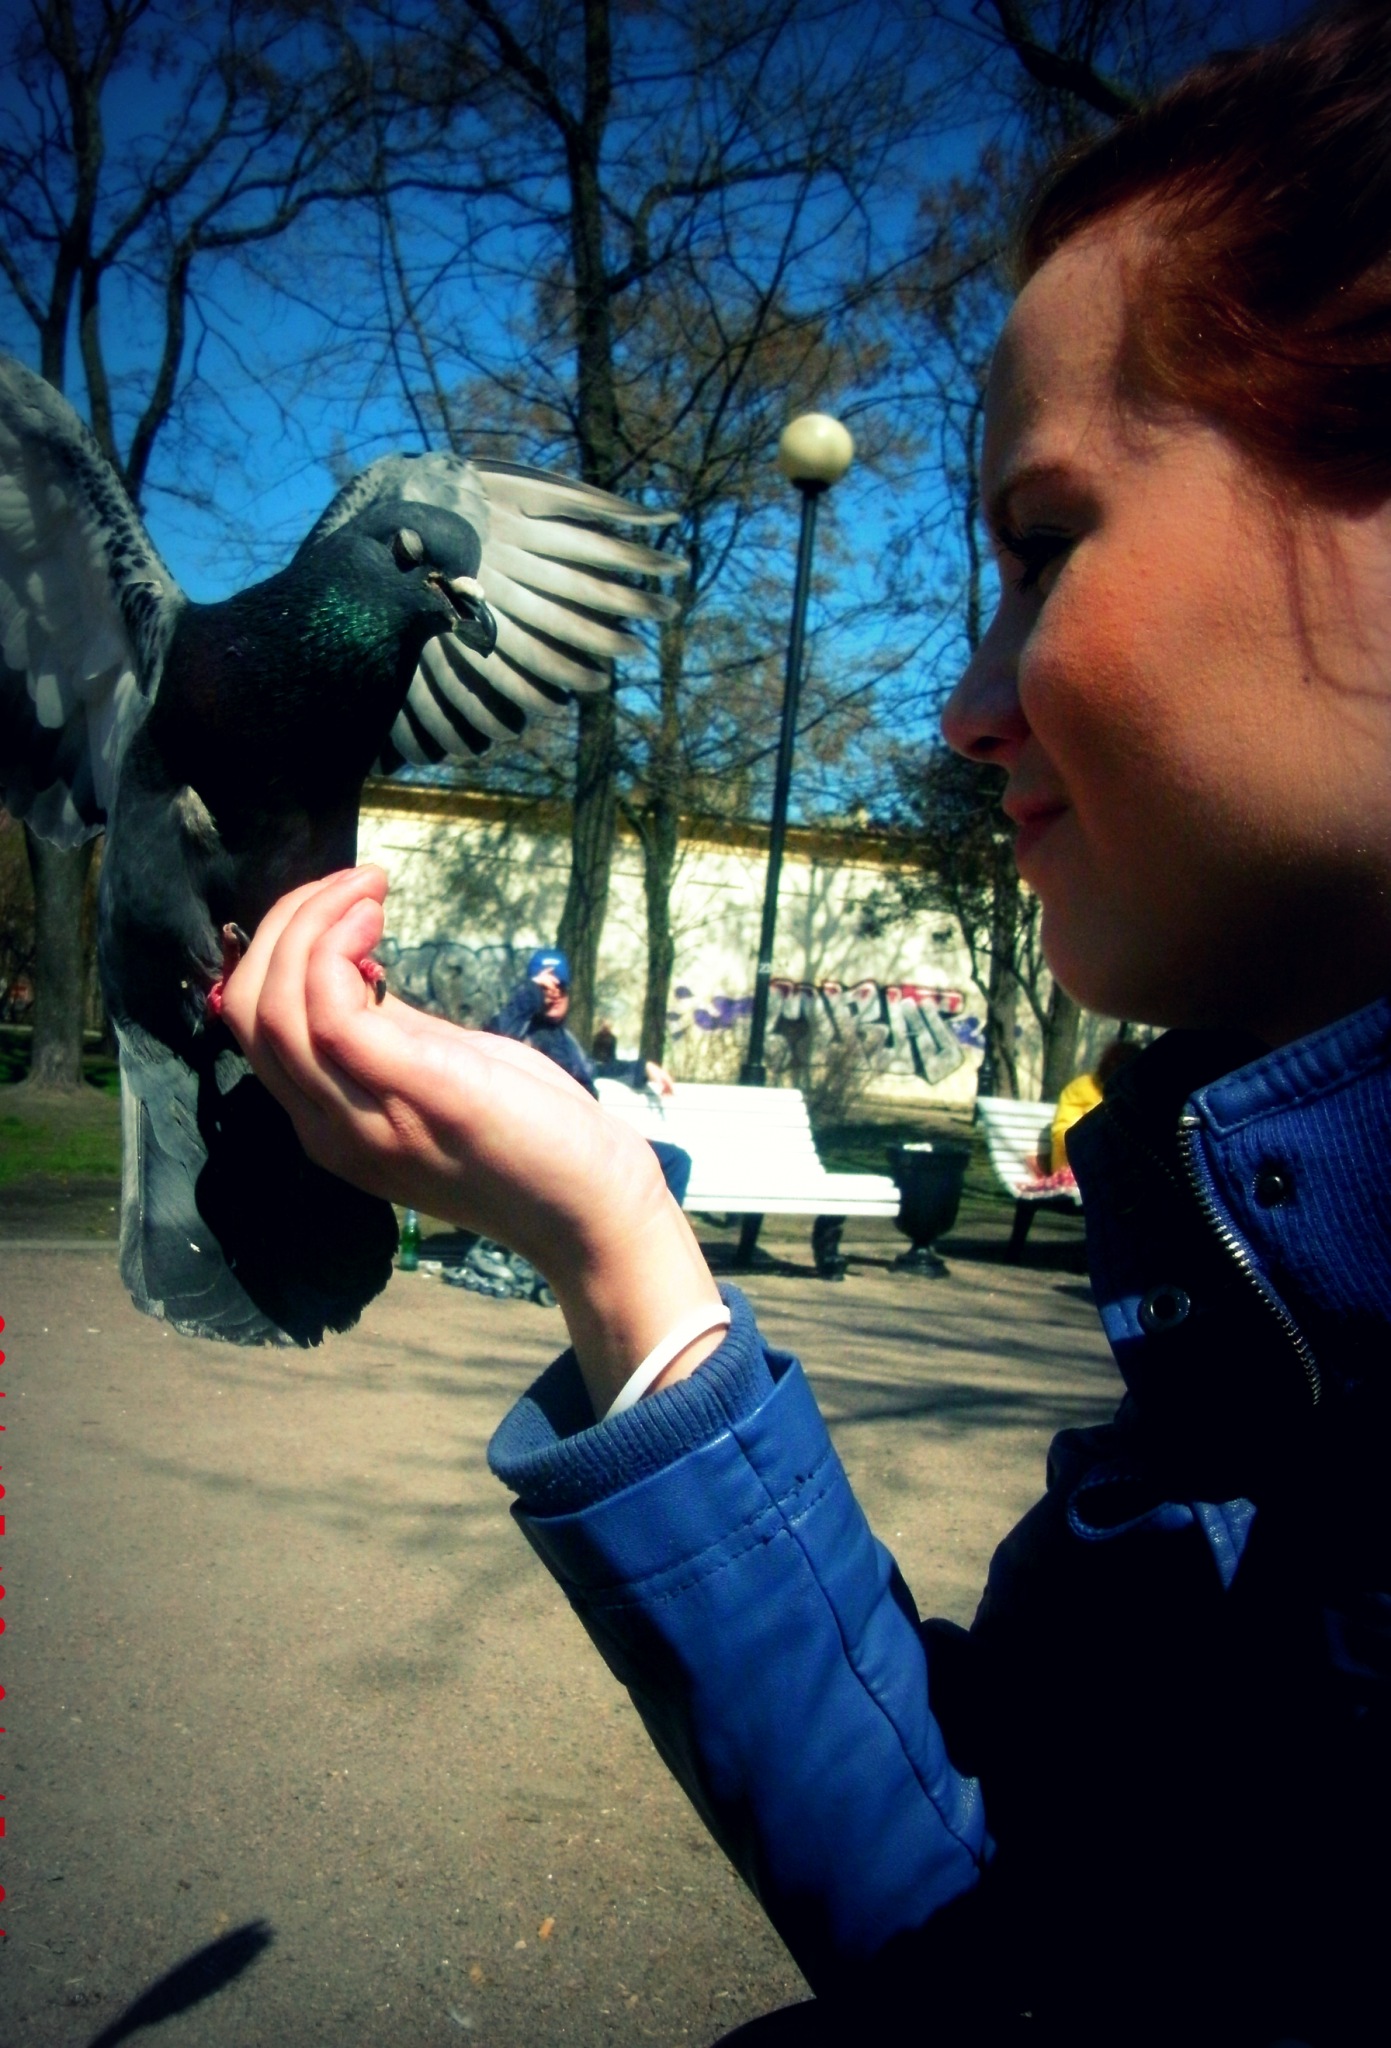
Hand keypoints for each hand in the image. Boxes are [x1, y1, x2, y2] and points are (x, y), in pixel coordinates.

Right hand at [219, 868, 723, 1413]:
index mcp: (329, 1124)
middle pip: (248, 1010)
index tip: (338, 903)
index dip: (276, 948)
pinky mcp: (411, 1091)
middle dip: (285, 924)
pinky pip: (328, 1010)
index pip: (252, 1026)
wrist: (591, 1208)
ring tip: (365, 888)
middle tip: (350, 883)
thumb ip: (386, 1036)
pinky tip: (374, 916)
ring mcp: (362, 1118)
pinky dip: (336, 945)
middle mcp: (327, 1129)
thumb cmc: (528, 1136)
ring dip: (310, 922)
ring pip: (272, 1006)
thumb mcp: (437, 1075)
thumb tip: (354, 971)